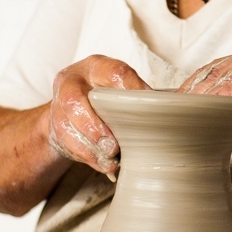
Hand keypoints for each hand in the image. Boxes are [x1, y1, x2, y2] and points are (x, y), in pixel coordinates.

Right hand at [48, 55, 148, 174]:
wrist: (69, 110)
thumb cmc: (108, 97)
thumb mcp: (122, 87)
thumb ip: (139, 96)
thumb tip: (177, 109)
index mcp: (97, 66)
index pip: (116, 74)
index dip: (132, 92)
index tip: (149, 109)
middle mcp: (73, 81)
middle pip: (76, 102)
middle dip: (96, 127)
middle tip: (115, 146)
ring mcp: (58, 105)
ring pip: (67, 127)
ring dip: (91, 147)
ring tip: (111, 161)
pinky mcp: (54, 128)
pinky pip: (67, 145)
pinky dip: (88, 158)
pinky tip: (104, 165)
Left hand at [179, 44, 231, 161]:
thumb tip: (195, 122)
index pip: (216, 68)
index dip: (192, 87)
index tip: (171, 107)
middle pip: (218, 70)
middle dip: (191, 93)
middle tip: (170, 115)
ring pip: (230, 76)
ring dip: (203, 97)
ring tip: (183, 117)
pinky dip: (229, 99)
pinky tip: (213, 113)